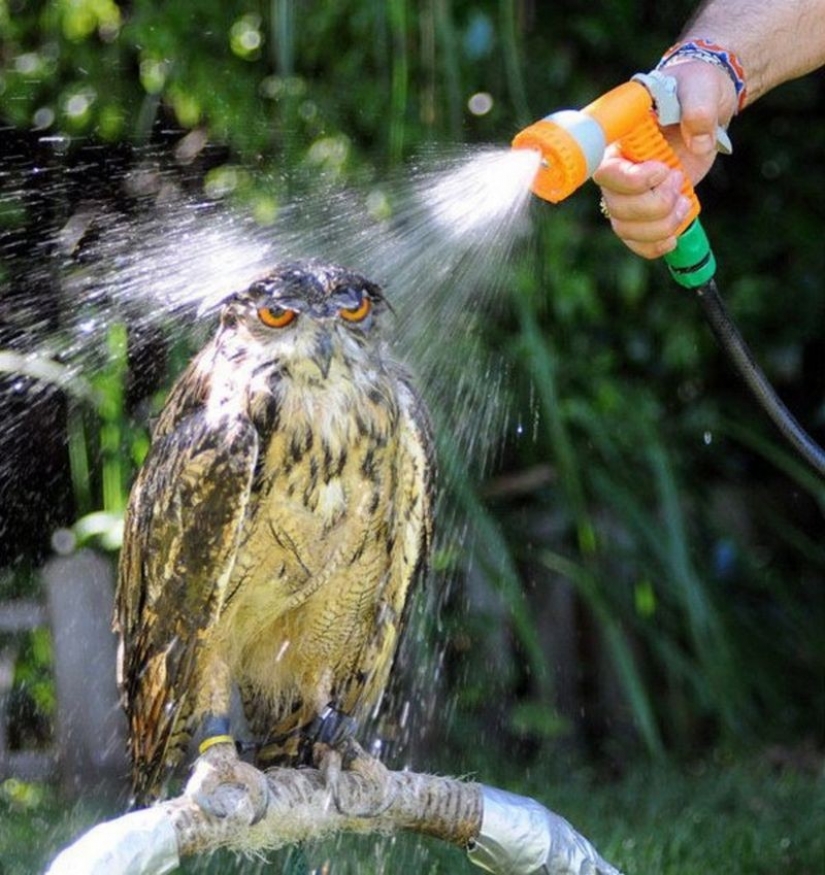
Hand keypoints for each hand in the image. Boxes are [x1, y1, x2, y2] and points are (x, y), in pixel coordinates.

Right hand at [593, 60, 738, 258]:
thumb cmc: (695, 89)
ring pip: (627, 228)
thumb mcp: (701, 87)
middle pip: (617, 206)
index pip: (605, 173)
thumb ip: (699, 107)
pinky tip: (674, 236)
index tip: (663, 170)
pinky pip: (636, 240)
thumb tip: (698, 142)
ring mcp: (628, 194)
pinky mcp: (643, 210)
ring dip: (660, 225)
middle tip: (679, 178)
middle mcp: (616, 171)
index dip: (631, 181)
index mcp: (619, 142)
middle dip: (655, 203)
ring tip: (685, 202)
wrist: (703, 106)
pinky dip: (654, 245)